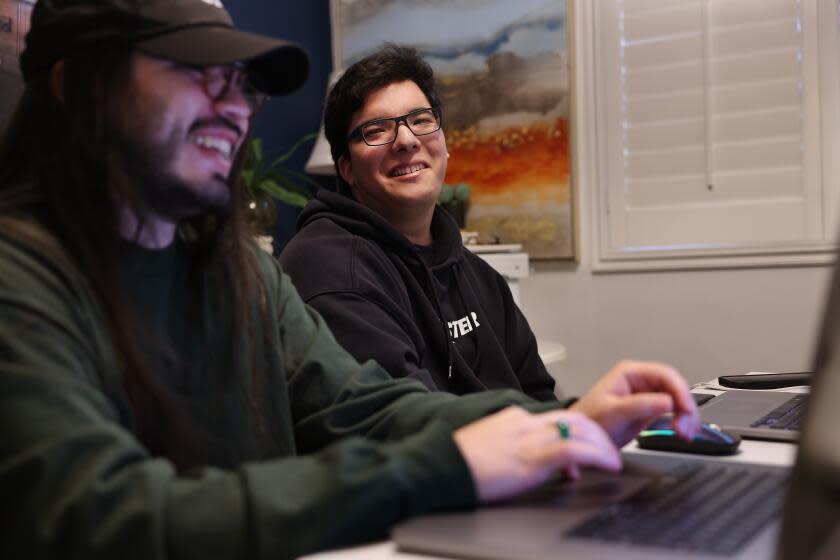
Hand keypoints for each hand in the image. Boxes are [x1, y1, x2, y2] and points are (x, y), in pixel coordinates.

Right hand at [453, 406, 621, 502]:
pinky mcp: (532, 457)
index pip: (554, 417)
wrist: (439, 466)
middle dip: (597, 433)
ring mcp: (530, 438)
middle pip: (574, 418)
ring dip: (604, 445)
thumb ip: (506, 447)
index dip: (577, 431)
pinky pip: (576, 450)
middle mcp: (525, 422)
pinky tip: (609, 465)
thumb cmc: (456, 463)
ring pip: (582, 430)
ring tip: (614, 461)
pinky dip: (598, 456)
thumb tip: (518, 461)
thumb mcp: (486, 447)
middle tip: (608, 451)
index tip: (586, 446)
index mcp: (513, 418)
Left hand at [571, 360, 699, 446]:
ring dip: (686, 416)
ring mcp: (646, 396)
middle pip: (675, 387)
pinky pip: (673, 412)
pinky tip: (683, 432)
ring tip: (685, 434)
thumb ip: (638, 405)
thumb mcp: (612, 412)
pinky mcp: (649, 411)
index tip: (686, 410)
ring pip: (677, 400)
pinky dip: (682, 422)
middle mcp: (640, 381)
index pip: (665, 374)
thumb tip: (667, 401)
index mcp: (630, 373)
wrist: (581, 439)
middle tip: (686, 428)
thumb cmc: (589, 420)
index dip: (680, 391)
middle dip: (685, 407)